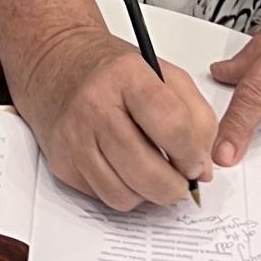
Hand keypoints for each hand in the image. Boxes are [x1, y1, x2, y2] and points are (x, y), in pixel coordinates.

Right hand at [8, 24, 216, 211]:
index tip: (197, 161)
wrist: (56, 62)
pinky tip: (125, 170)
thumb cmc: (112, 70)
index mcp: (126, 76)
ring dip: (148, 194)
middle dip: (175, 187)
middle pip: (148, 172)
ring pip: (126, 196)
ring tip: (152, 172)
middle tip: (181, 178)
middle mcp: (95, 107)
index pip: (172, 125)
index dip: (193, 153)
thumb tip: (203, 167)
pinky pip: (104, 198)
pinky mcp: (62, 163)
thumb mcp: (162, 72)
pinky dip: (123, 192)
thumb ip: (195, 115)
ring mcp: (74, 138)